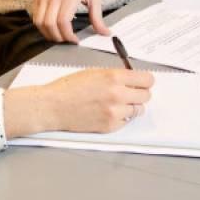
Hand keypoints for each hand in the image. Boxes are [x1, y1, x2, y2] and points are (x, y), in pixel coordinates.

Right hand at [3, 69, 153, 137]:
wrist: (53, 106)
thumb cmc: (69, 88)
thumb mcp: (94, 72)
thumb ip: (116, 76)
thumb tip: (132, 79)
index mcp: (114, 77)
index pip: (147, 80)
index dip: (145, 81)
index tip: (143, 82)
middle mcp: (117, 95)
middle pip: (146, 96)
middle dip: (140, 94)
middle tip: (130, 93)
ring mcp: (114, 112)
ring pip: (138, 110)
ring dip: (131, 107)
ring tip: (116, 104)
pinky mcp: (110, 126)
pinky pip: (126, 122)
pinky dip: (121, 118)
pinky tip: (108, 112)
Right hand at [32, 0, 110, 43]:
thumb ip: (97, 17)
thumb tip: (105, 32)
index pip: (63, 21)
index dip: (68, 35)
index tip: (75, 40)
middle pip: (50, 24)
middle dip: (58, 37)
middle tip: (67, 40)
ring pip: (40, 23)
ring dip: (48, 34)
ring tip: (59, 36)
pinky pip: (36, 17)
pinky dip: (42, 27)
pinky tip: (52, 28)